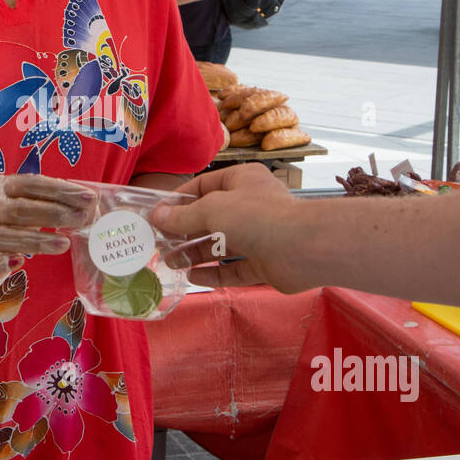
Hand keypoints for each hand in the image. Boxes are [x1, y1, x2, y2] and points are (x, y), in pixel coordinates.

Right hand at [0, 173, 96, 287]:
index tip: (88, 199)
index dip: (60, 191)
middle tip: (81, 220)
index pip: (30, 183)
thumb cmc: (4, 214)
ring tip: (63, 244)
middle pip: (17, 209)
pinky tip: (18, 262)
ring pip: (0, 236)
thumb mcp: (20, 199)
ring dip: (34, 240)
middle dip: (53, 214)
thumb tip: (88, 204)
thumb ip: (48, 201)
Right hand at [152, 163, 300, 291]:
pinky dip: (214, 273)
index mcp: (241, 181)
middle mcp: (250, 206)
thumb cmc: (257, 216)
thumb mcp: (212, 209)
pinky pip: (233, 268)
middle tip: (159, 243)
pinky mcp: (264, 263)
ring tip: (170, 262)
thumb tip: (157, 216)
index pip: (203, 186)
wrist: (303, 248)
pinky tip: (192, 278)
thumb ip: (183, 216)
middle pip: (210, 218)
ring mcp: (258, 236)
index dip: (178, 201)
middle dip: (184, 231)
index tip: (156, 215)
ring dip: (195, 253)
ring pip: (221, 244)